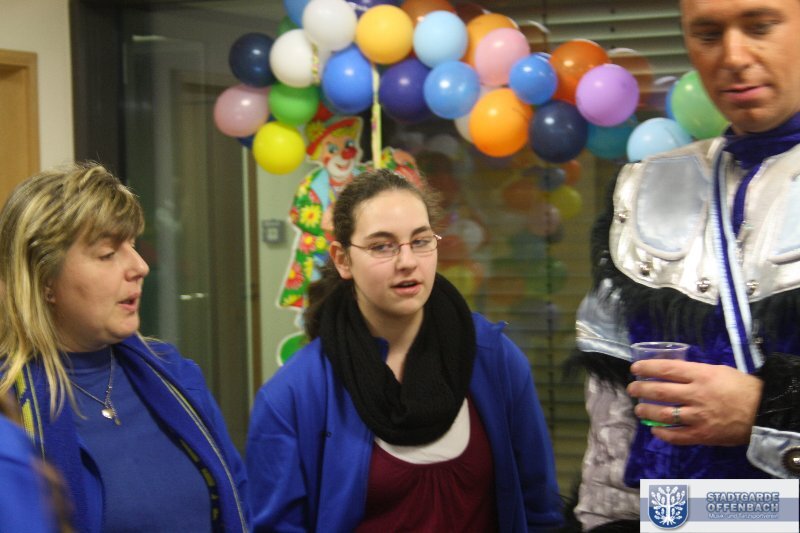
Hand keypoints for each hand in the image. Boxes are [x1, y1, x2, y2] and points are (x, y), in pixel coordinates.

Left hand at [627, 359, 762, 445]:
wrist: (763, 412)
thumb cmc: (741, 387)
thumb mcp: (717, 371)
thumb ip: (695, 372)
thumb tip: (672, 372)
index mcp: (700, 375)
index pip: (665, 369)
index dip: (646, 368)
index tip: (635, 369)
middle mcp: (696, 395)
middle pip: (659, 391)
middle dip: (640, 389)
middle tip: (632, 389)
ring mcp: (698, 417)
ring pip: (663, 414)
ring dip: (646, 411)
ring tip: (638, 409)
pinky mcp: (702, 435)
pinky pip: (676, 436)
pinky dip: (662, 433)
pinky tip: (654, 429)